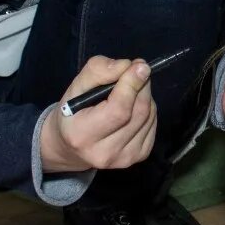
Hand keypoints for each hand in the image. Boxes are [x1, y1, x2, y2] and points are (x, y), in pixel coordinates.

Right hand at [41, 56, 156, 172]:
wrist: (71, 147)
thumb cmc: (73, 112)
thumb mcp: (75, 87)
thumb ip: (98, 71)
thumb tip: (127, 66)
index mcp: (83, 135)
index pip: (118, 110)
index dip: (132, 85)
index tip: (139, 65)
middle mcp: (105, 153)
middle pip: (138, 112)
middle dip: (141, 86)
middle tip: (137, 70)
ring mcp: (124, 158)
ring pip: (149, 116)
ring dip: (145, 96)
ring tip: (131, 90)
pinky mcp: (138, 156)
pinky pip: (153, 125)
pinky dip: (148, 110)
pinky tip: (134, 107)